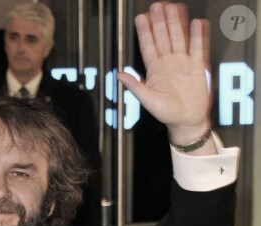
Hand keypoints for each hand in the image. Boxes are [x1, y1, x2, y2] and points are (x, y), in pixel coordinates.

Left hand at [118, 3, 211, 145]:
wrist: (187, 121)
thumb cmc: (167, 113)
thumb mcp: (148, 100)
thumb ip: (135, 86)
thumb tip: (119, 74)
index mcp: (155, 70)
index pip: (148, 47)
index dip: (144, 32)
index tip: (140, 18)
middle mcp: (169, 63)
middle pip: (163, 38)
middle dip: (160, 22)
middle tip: (157, 6)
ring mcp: (183, 63)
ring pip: (178, 39)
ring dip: (176, 24)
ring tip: (173, 8)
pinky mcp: (197, 67)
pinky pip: (197, 48)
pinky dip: (197, 36)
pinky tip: (196, 24)